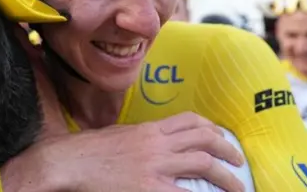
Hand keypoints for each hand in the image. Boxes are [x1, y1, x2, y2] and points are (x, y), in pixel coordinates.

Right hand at [2, 112, 244, 191]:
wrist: (68, 161)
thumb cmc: (88, 150)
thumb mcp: (118, 135)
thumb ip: (140, 138)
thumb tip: (151, 143)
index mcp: (149, 129)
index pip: (189, 120)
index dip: (211, 127)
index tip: (220, 135)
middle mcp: (157, 143)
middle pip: (204, 138)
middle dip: (227, 149)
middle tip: (238, 160)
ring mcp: (155, 165)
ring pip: (204, 162)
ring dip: (227, 175)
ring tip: (238, 187)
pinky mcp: (149, 187)